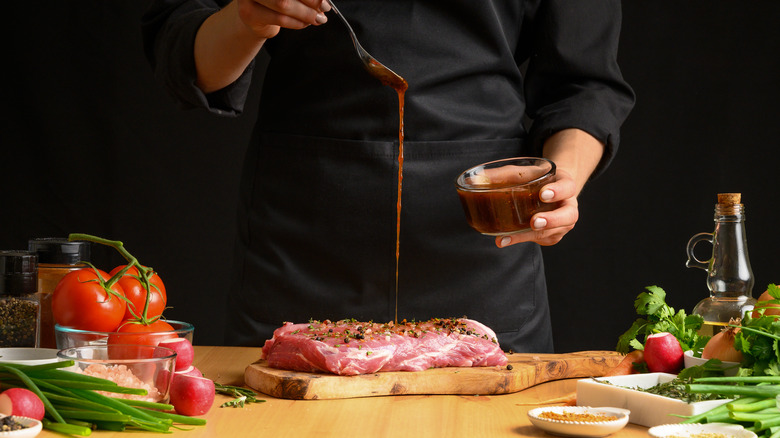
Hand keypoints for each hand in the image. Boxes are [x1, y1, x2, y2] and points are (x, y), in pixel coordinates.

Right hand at [195, 0, 330, 92]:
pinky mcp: (249, 13)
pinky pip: (280, 19)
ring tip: (317, 18)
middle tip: (324, 8)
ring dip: (306, 14)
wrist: (253, 16)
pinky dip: (297, 23)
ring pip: (284, 5)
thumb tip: (322, 1)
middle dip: (311, 2)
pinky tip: (305, 23)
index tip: (324, 0)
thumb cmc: (274, 2)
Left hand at [494, 128, 603, 247]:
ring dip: (530, 236)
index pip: (568, 187)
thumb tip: (472, 180)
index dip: (558, 191)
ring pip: (553, 233)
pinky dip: (522, 240)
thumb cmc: (534, 179)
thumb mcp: (521, 172)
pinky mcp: (552, 235)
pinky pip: (541, 241)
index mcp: (565, 185)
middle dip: (552, 220)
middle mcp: (568, 206)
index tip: (543, 194)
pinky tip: (505, 239)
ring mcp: (562, 223)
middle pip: (569, 215)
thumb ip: (500, 175)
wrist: (549, 189)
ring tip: (507, 237)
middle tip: (535, 222)